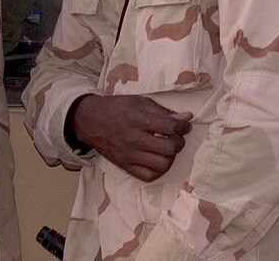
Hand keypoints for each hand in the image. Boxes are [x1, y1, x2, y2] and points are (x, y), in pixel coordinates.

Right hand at [69, 94, 191, 181]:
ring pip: (161, 165)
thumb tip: (187, 118)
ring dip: (170, 157)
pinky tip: (158, 160)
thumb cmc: (117, 108)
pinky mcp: (125, 166)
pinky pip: (149, 176)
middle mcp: (133, 139)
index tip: (185, 126)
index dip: (183, 127)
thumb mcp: (140, 102)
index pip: (170, 127)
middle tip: (176, 137)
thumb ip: (164, 111)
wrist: (91, 121)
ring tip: (167, 149)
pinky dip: (158, 170)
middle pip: (168, 148)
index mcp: (137, 119)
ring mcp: (129, 155)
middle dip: (179, 142)